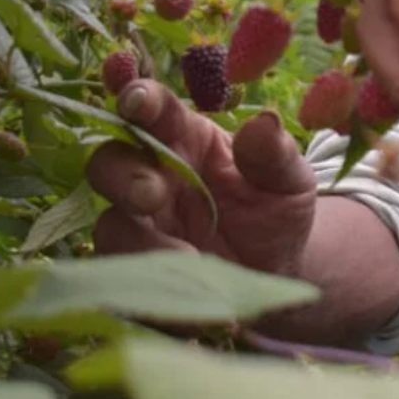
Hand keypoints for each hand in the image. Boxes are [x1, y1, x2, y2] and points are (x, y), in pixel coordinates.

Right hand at [86, 80, 315, 276]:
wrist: (277, 272)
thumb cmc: (277, 211)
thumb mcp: (290, 181)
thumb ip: (274, 153)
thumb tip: (264, 121)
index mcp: (187, 140)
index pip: (155, 111)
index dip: (139, 99)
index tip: (135, 100)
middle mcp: (152, 176)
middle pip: (108, 163)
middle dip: (123, 175)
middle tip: (154, 195)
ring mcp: (139, 226)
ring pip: (109, 223)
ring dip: (139, 240)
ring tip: (188, 258)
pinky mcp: (136, 270)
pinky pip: (122, 278)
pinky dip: (149, 288)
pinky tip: (187, 298)